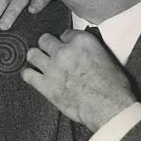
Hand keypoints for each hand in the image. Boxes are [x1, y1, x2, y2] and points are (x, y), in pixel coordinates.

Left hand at [20, 30, 136, 131]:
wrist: (108, 107)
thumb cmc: (113, 85)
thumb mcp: (105, 57)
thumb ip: (88, 49)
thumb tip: (80, 52)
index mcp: (82, 41)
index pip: (65, 33)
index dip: (66, 41)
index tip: (68, 48)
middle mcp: (64, 50)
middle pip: (45, 39)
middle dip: (48, 46)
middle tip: (52, 54)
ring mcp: (52, 67)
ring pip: (32, 53)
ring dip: (36, 57)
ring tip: (40, 63)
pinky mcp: (45, 85)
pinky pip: (27, 74)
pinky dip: (29, 75)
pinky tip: (34, 76)